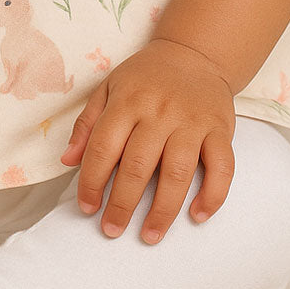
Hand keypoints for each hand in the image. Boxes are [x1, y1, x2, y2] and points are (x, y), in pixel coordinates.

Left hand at [60, 40, 236, 241]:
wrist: (195, 53)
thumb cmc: (146, 77)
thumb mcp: (108, 88)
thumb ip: (87, 124)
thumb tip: (67, 161)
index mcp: (127, 101)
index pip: (104, 149)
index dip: (92, 182)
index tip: (87, 208)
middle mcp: (159, 112)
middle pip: (138, 166)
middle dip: (122, 204)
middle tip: (112, 230)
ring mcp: (192, 121)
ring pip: (177, 173)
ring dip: (163, 210)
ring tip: (149, 235)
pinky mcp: (220, 129)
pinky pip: (222, 167)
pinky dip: (212, 194)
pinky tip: (198, 215)